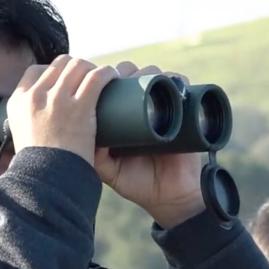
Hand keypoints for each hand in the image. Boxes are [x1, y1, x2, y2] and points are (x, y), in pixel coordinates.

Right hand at [7, 54, 118, 165]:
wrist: (48, 182)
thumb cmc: (40, 168)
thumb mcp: (23, 140)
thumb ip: (28, 126)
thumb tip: (38, 126)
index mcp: (18, 103)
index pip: (35, 72)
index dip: (53, 72)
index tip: (65, 81)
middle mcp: (35, 96)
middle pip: (60, 64)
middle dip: (76, 68)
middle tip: (88, 79)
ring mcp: (57, 100)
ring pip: (78, 65)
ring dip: (92, 68)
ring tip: (103, 77)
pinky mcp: (79, 107)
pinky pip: (96, 77)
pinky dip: (107, 73)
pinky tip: (113, 77)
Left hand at [93, 62, 204, 228]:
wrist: (170, 198)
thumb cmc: (138, 184)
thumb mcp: (110, 172)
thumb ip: (95, 158)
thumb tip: (81, 134)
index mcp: (125, 119)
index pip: (117, 88)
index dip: (110, 78)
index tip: (102, 78)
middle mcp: (145, 111)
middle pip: (137, 77)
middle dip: (130, 70)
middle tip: (123, 77)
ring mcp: (166, 111)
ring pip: (160, 78)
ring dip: (152, 72)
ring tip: (145, 78)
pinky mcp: (187, 115)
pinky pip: (185, 89)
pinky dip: (180, 80)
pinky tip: (172, 81)